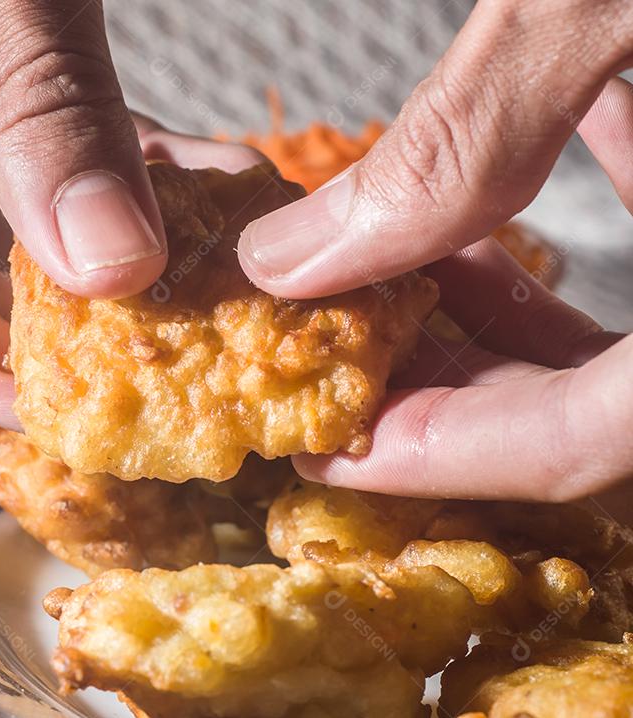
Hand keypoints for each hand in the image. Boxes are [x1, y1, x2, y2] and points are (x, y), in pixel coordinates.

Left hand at [237, 0, 632, 500]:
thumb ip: (465, 138)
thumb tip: (299, 256)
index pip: (590, 443)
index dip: (441, 455)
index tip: (326, 448)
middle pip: (610, 407)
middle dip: (462, 384)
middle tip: (346, 349)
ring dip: (517, 308)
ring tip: (405, 265)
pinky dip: (604, 210)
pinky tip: (538, 166)